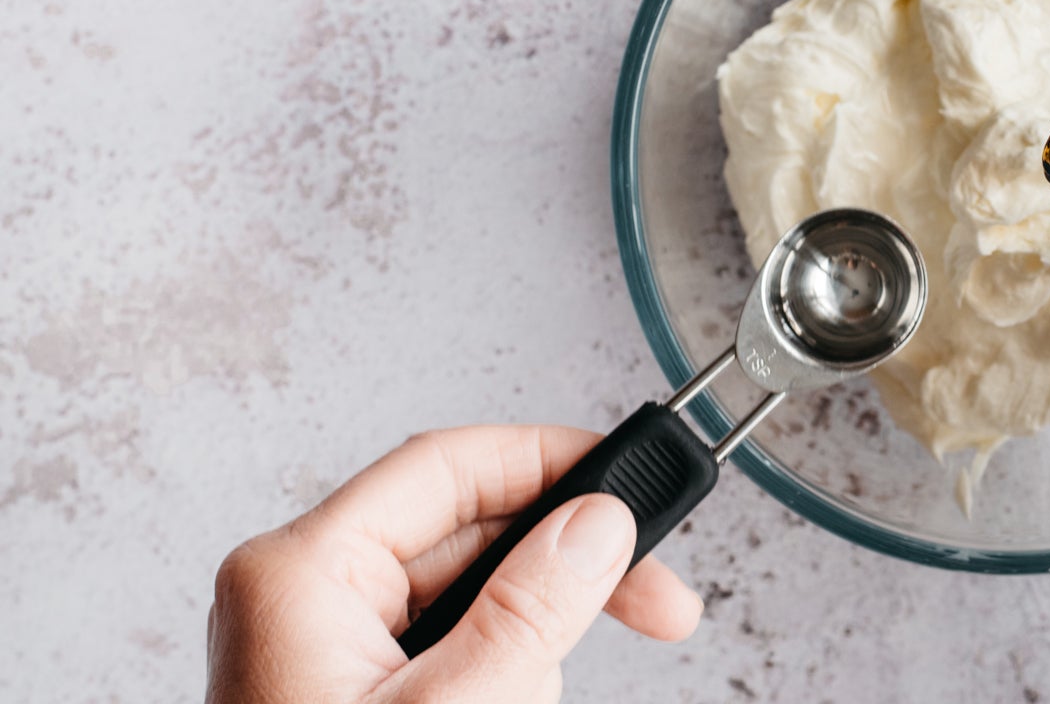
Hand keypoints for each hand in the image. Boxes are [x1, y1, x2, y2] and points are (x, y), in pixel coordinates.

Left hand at [206, 426, 702, 702]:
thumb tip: (594, 525)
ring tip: (560, 679)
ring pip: (468, 590)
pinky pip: (450, 644)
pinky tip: (526, 696)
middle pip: (467, 527)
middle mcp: (305, 598)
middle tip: (657, 594)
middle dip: (568, 559)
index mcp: (301, 576)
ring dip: (540, 626)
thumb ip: (532, 612)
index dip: (551, 459)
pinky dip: (507, 666)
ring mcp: (325, 647)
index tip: (634, 480)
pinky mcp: (353, 691)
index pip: (445, 467)